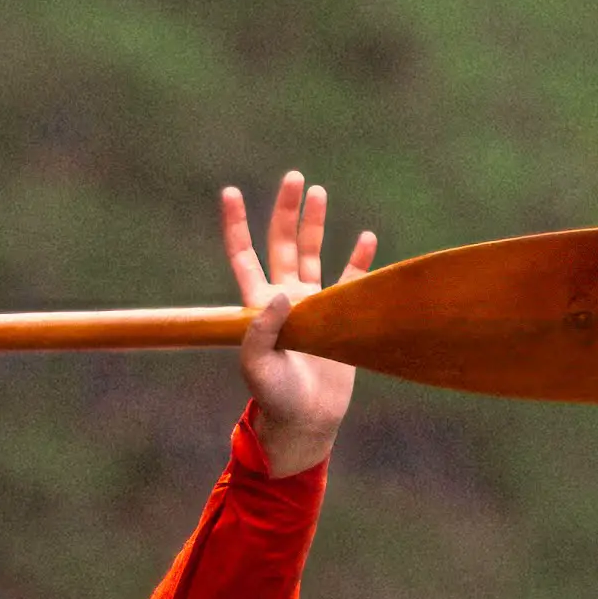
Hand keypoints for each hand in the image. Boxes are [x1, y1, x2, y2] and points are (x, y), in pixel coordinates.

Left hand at [222, 173, 378, 474]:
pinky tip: (366, 237)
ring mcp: (313, 305)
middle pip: (282, 243)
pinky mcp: (340, 317)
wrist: (307, 420)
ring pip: (312, 254)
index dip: (236, 225)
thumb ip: (263, 330)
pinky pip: (351, 280)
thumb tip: (281, 292)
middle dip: (286, 211)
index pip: (244, 256)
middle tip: (294, 178)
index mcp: (258, 306)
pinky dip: (359, 258)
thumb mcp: (258, 365)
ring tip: (319, 192)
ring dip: (315, 224)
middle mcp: (284, 298)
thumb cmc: (276, 397)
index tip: (231, 192)